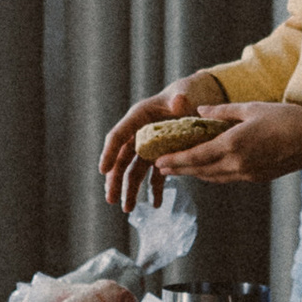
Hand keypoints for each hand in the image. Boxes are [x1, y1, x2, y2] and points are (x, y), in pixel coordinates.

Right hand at [99, 74, 230, 211]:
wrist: (199, 97)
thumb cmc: (190, 92)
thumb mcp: (186, 93)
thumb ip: (181, 98)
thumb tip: (178, 102)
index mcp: (139, 116)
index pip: (118, 135)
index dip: (109, 153)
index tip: (102, 171)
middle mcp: (139, 132)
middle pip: (122, 158)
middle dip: (115, 180)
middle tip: (111, 199)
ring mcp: (149, 146)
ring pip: (134, 170)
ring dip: (129, 189)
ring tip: (127, 209)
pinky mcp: (161, 155)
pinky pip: (154, 174)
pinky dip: (155, 189)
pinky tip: (157, 204)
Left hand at [145, 101, 301, 185]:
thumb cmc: (287, 118)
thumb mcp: (252, 108)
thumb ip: (223, 111)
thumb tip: (200, 110)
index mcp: (234, 145)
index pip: (196, 156)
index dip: (176, 160)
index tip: (159, 161)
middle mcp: (238, 164)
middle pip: (201, 170)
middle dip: (180, 169)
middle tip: (162, 168)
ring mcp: (248, 174)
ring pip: (214, 177)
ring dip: (195, 173)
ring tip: (180, 168)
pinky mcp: (258, 177)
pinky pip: (228, 178)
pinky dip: (213, 173)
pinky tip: (208, 168)